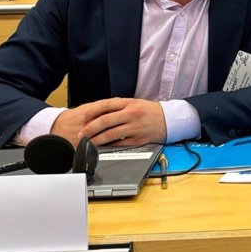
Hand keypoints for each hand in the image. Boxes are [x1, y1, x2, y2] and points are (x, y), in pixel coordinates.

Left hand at [52, 97, 166, 146]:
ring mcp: (135, 127)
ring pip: (111, 134)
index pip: (106, 105)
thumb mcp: (134, 103)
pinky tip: (103, 148)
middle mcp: (131, 114)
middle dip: (90, 128)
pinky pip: (120, 144)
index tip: (82, 118)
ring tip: (88, 143)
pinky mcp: (139, 139)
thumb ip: (117, 107)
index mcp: (129, 103)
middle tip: (81, 134)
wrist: (169, 119)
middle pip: (105, 121)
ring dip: (97, 140)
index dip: (91, 112)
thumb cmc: (149, 111)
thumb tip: (98, 114)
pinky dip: (110, 146)